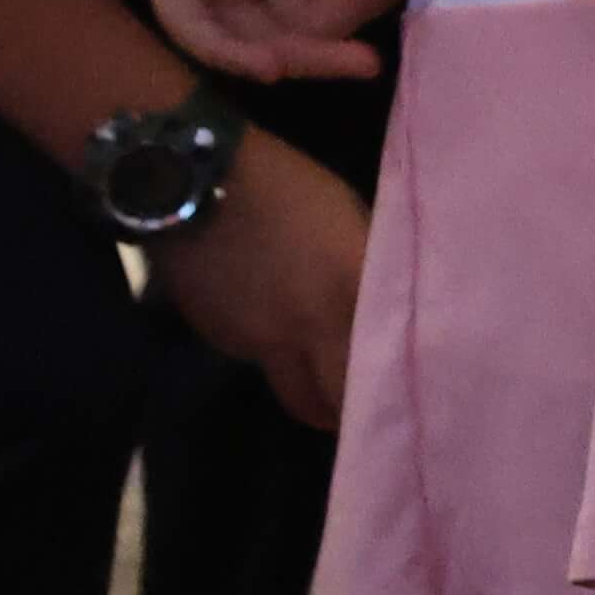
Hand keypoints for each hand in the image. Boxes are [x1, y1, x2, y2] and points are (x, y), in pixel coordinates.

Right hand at [145, 128, 366, 426]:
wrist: (192, 183)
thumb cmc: (286, 186)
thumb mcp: (349, 221)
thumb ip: (365, 271)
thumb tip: (378, 305)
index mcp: (349, 294)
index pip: (377, 367)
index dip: (387, 390)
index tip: (403, 397)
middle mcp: (306, 332)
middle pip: (330, 402)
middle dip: (345, 412)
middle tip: (358, 405)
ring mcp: (257, 342)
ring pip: (291, 387)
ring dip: (310, 386)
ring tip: (321, 366)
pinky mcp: (217, 338)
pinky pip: (254, 359)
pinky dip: (269, 352)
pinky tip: (270, 320)